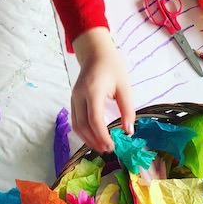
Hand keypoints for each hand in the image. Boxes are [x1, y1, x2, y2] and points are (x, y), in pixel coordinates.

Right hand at [72, 27, 134, 152]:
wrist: (95, 53)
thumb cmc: (112, 67)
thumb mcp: (125, 87)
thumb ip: (127, 110)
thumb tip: (129, 131)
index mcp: (93, 91)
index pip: (94, 119)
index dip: (102, 136)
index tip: (112, 146)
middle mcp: (79, 96)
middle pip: (83, 125)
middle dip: (95, 141)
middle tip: (109, 150)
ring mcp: (74, 99)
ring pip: (76, 126)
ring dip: (88, 140)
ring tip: (102, 148)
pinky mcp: (73, 102)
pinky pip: (75, 122)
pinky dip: (84, 133)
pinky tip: (94, 139)